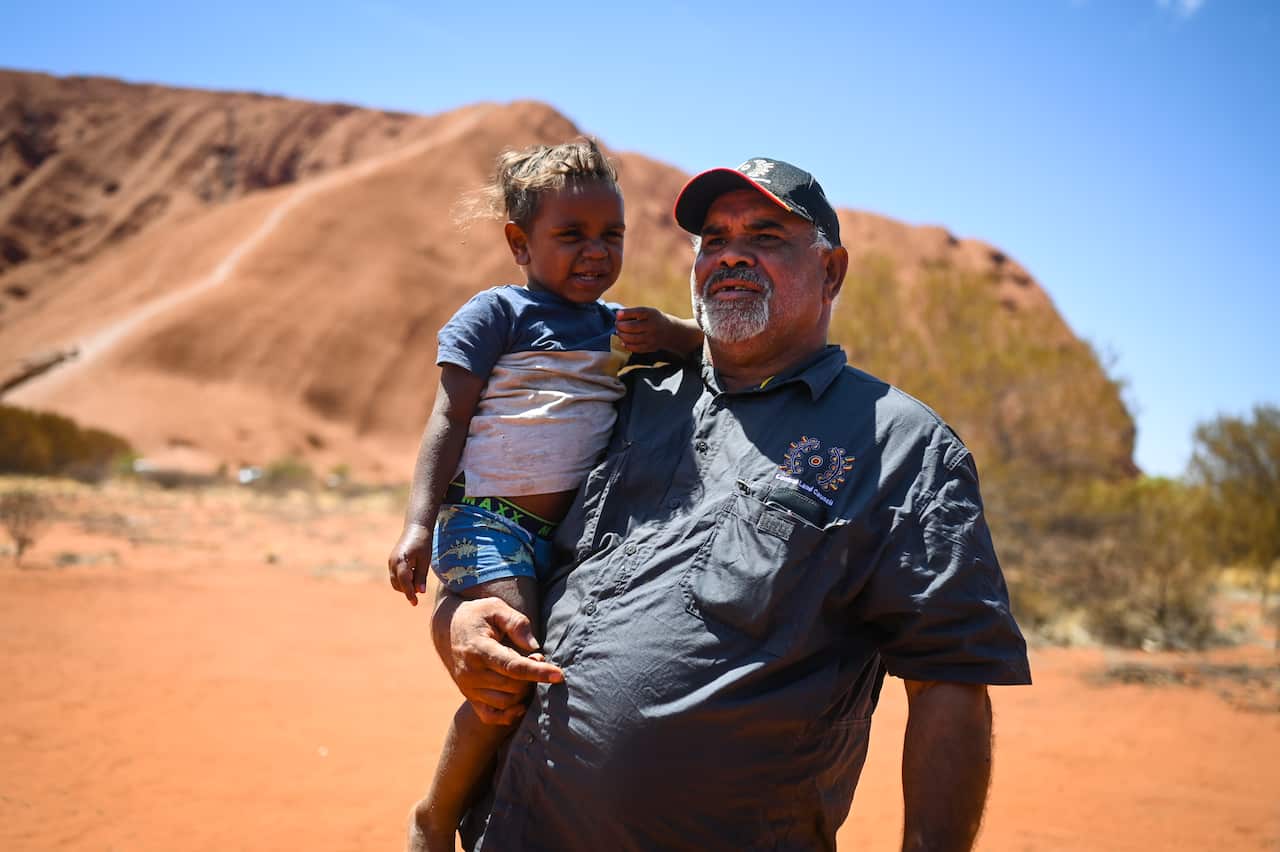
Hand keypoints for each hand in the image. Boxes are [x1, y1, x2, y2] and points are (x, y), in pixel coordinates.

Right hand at [388, 522, 432, 605]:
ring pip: (395, 582)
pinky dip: (403, 580)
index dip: (410, 594)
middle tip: (421, 588)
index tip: (415, 603)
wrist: (416, 528)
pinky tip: (413, 575)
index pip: (405, 583)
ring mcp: (390, 562)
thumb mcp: (425, 560)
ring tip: (418, 580)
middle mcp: (393, 563)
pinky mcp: (391, 562)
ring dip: (405, 586)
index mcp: (402, 561)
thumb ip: (421, 576)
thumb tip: (420, 592)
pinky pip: (395, 576)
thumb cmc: (423, 543)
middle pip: (398, 584)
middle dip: (408, 590)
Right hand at [433, 595, 563, 724]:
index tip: (559, 674)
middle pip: (513, 686)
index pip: (513, 666)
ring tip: (526, 672)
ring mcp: (468, 688)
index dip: (537, 672)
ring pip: (506, 702)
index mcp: (479, 649)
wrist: (447, 629)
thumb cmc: (477, 616)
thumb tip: (534, 646)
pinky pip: (491, 716)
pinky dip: (508, 714)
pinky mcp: (469, 697)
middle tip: (537, 659)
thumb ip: (516, 623)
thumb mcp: (495, 608)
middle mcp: (471, 672)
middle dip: (532, 676)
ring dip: (523, 691)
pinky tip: (521, 703)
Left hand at [614, 306, 670, 353]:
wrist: (670, 331)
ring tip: (619, 332)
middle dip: (620, 326)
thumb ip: (633, 313)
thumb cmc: (652, 319)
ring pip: (631, 338)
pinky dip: (627, 345)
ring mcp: (652, 338)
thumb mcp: (647, 312)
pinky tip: (623, 341)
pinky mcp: (651, 347)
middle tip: (617, 324)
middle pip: (632, 327)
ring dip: (621, 335)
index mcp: (652, 314)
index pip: (637, 312)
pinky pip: (635, 348)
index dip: (625, 314)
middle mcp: (653, 326)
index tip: (617, 315)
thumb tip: (618, 317)